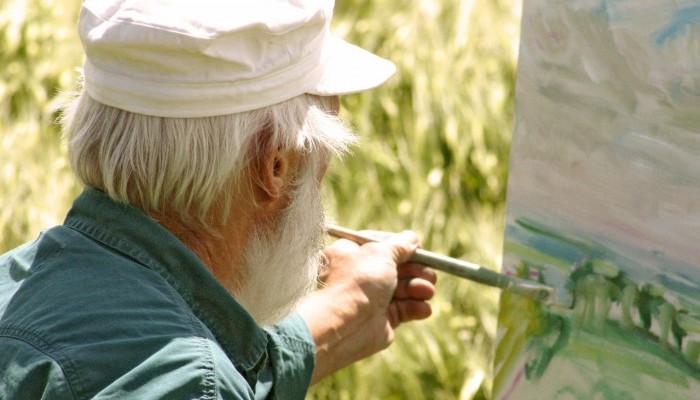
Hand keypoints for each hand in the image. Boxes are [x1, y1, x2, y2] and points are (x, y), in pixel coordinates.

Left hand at [296, 230, 436, 383]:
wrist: (344, 323)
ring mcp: (370, 298)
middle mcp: (358, 275)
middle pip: (395, 267)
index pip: (380, 244)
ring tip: (427, 291)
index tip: (419, 248)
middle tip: (430, 274)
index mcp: (350, 253)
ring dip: (419, 288)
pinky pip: (403, 310)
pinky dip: (416, 308)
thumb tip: (412, 239)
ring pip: (403, 289)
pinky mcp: (381, 319)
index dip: (401, 246)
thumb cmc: (358, 281)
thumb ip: (400, 245)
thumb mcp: (381, 252)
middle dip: (416, 270)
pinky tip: (424, 308)